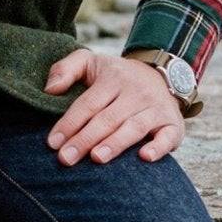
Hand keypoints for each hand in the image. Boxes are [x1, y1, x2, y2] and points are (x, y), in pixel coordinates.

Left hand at [42, 48, 184, 166]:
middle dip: (85, 139)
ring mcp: (156, 109)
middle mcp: (136, 93)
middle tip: (66, 158)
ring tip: (96, 158)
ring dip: (115, 144)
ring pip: (133, 127)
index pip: (88, 104)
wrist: (162, 76)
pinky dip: (158, 147)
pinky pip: (168, 137)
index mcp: (113, 79)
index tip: (52, 143)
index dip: (69, 123)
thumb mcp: (90, 62)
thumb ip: (65, 69)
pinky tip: (144, 158)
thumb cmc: (116, 77)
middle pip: (107, 118)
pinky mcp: (173, 125)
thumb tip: (49, 90)